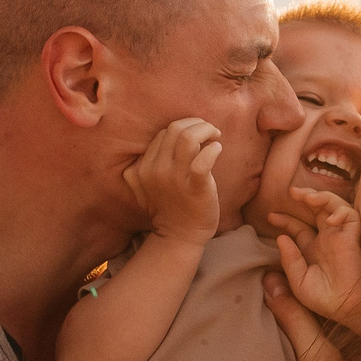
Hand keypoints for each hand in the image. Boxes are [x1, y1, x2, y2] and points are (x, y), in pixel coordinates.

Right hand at [123, 118, 223, 242]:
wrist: (180, 236)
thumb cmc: (169, 208)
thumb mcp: (145, 187)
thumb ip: (143, 166)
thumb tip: (160, 142)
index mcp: (145, 168)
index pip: (164, 133)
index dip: (183, 128)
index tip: (197, 137)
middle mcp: (157, 170)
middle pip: (175, 129)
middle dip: (196, 123)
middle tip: (210, 132)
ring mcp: (175, 179)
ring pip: (188, 137)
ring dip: (206, 129)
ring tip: (215, 136)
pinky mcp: (195, 187)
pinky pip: (203, 159)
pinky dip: (213, 148)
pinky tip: (217, 149)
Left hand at [271, 188, 360, 351]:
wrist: (348, 308)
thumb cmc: (324, 298)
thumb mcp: (299, 281)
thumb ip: (290, 260)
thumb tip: (281, 238)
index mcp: (313, 249)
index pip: (299, 227)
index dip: (286, 219)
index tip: (270, 216)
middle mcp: (326, 239)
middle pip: (316, 209)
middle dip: (305, 197)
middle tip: (292, 192)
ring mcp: (340, 236)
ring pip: (334, 206)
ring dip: (322, 197)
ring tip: (308, 198)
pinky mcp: (353, 237)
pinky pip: (350, 216)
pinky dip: (341, 211)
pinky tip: (330, 219)